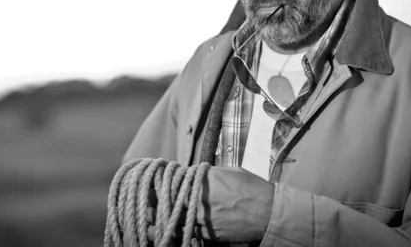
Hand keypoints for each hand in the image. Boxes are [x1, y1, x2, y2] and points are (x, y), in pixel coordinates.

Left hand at [146, 166, 273, 243]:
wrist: (269, 213)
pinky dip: (175, 233)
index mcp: (202, 183)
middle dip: (152, 203)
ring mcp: (203, 221)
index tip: (148, 181)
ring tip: (147, 220)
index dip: (156, 184)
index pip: (170, 183)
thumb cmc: (251, 188)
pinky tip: (168, 231)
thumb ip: (207, 174)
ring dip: (159, 221)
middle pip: (166, 204)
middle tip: (142, 201)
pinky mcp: (209, 237)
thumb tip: (191, 175)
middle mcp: (199, 202)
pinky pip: (185, 235)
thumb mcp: (228, 172)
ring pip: (171, 223)